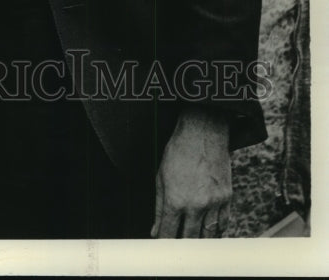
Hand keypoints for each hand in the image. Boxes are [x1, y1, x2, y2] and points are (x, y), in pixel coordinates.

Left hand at [151, 107, 230, 237]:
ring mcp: (214, 203)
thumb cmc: (178, 151)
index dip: (165, 244)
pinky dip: (216, 233)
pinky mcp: (227, 199)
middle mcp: (196, 205)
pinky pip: (223, 225)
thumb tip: (156, 231)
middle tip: (178, 251)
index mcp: (176, 200)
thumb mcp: (161, 177)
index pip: (169, 233)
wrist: (203, 132)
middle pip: (190, 239)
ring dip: (200, 243)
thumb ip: (159, 207)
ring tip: (193, 246)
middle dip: (182, 246)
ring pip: (209, 236)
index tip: (163, 250)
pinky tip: (210, 235)